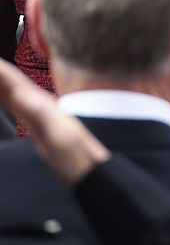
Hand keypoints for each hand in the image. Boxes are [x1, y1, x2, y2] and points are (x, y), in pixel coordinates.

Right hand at [0, 58, 109, 183]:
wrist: (86, 165)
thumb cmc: (74, 152)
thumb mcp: (58, 134)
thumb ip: (41, 113)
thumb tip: (20, 92)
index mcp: (39, 101)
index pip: (12, 78)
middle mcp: (37, 101)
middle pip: (7, 81)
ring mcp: (35, 110)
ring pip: (7, 90)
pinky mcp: (33, 121)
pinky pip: (10, 103)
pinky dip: (0, 95)